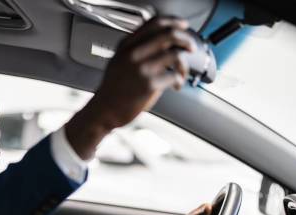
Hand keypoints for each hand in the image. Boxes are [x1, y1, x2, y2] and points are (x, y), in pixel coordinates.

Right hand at [65, 16, 195, 159]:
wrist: (104, 111)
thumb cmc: (113, 90)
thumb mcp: (118, 61)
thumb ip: (135, 49)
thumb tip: (162, 42)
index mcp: (126, 45)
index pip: (154, 23)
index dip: (174, 22)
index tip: (183, 27)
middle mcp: (134, 54)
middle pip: (169, 35)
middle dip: (186, 40)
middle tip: (191, 47)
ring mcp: (142, 69)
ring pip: (176, 55)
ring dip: (184, 65)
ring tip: (181, 74)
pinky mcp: (149, 85)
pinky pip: (174, 76)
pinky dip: (180, 81)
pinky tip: (176, 86)